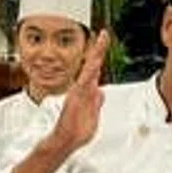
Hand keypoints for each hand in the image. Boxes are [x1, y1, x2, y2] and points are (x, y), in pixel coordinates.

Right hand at [45, 30, 109, 151]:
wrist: (67, 138)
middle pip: (93, 64)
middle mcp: (83, 88)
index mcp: (87, 91)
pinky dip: (90, 70)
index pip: (95, 70)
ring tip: (103, 39)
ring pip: (91, 69)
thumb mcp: (93, 113)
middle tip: (105, 34)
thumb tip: (100, 91)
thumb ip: (97, 102)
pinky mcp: (77, 96)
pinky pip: (86, 81)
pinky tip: (95, 61)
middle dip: (99, 49)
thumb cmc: (77, 129)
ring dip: (97, 54)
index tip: (104, 42)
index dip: (100, 56)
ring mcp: (80, 91)